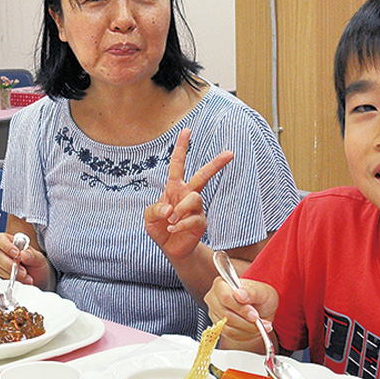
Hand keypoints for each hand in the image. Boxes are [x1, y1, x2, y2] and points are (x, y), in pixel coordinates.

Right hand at [0, 228, 49, 289]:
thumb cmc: (37, 266)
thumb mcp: (39, 259)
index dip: (6, 246)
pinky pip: (2, 280)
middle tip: (23, 271)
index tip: (17, 254)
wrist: (40, 281)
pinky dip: (13, 282)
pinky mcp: (1, 278)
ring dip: (14, 275)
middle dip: (10, 264)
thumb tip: (22, 254)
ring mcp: (0, 266)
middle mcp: (3, 253)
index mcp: (11, 243)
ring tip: (27, 278)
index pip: (0, 239)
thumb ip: (32, 255)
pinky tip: (23, 282)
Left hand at [143, 128, 233, 259]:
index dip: (181, 147)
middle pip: (203, 175)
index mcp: (175, 187)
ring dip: (180, 210)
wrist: (170, 247)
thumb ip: (155, 210)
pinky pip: (194, 219)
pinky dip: (180, 225)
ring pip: (194, 199)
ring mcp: (197, 209)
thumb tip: (169, 209)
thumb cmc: (160, 227)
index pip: (178, 164)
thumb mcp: (149, 217)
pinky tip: (173, 230)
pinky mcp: (201, 223)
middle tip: (230, 153)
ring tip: (171, 221)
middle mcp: (188, 194)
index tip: (187, 130)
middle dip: (216, 164)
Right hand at [204, 273, 278, 353]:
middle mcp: (213, 299)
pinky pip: (230, 334)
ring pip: (228, 327)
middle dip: (246, 321)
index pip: (225, 297)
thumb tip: (239, 295)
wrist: (261, 307)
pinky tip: (255, 329)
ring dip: (248, 328)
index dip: (240, 308)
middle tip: (261, 321)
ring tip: (262, 325)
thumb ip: (251, 292)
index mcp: (221, 284)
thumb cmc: (259, 296)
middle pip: (226, 314)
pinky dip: (245, 334)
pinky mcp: (219, 327)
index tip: (254, 314)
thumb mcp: (261, 291)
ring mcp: (214, 314)